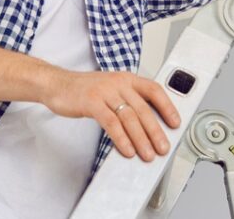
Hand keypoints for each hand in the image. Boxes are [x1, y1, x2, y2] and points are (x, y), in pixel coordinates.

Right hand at [43, 69, 180, 161]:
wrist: (57, 84)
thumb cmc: (85, 90)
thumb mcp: (111, 90)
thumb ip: (128, 102)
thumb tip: (147, 125)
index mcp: (127, 78)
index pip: (154, 90)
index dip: (167, 106)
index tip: (175, 123)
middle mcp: (119, 82)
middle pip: (143, 108)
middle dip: (156, 131)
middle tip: (163, 148)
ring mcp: (105, 91)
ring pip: (129, 117)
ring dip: (141, 139)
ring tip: (147, 154)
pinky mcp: (91, 102)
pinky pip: (111, 123)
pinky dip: (121, 139)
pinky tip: (127, 150)